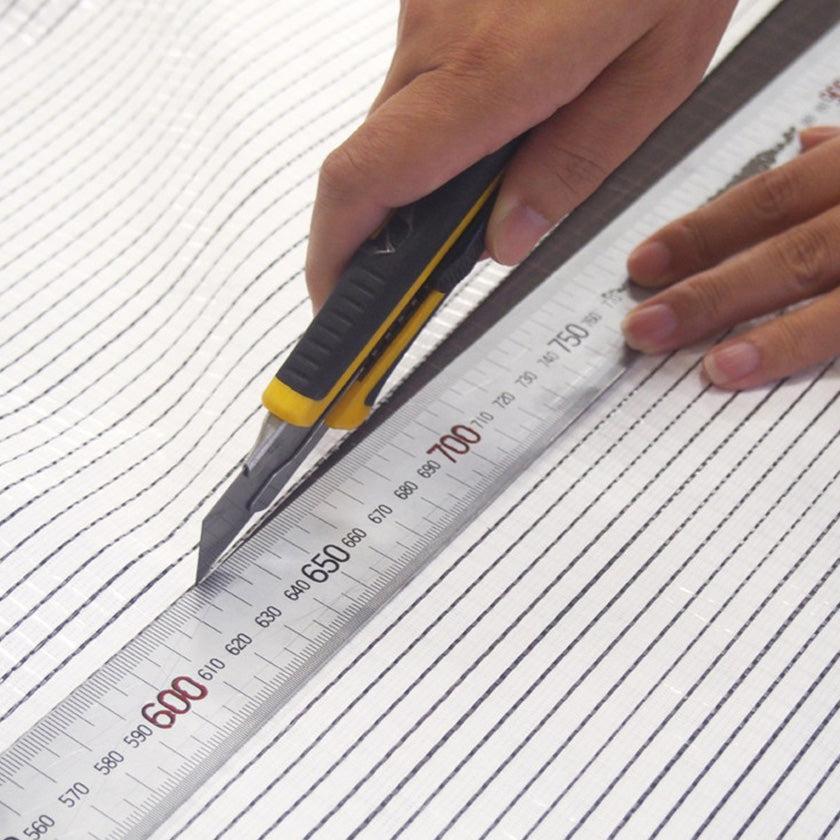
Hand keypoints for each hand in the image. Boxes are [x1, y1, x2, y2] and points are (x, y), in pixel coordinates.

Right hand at [305, 0, 736, 307]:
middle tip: (422, 273)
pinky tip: (504, 108)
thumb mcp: (653, 73)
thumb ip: (572, 166)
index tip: (335, 306)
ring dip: (425, 170)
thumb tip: (506, 239)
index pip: (363, 183)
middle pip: (373, 163)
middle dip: (384, 232)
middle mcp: (436, 33)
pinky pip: (419, 77)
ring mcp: (427, 4)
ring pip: (397, 121)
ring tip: (501, 171)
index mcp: (489, 71)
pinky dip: (441, 120)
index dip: (333, 257)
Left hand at [621, 126, 839, 389]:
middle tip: (643, 329)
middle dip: (710, 295)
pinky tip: (782, 380)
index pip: (770, 201)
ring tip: (717, 368)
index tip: (641, 265)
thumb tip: (803, 143)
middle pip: (790, 255)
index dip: (701, 235)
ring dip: (776, 340)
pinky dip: (820, 354)